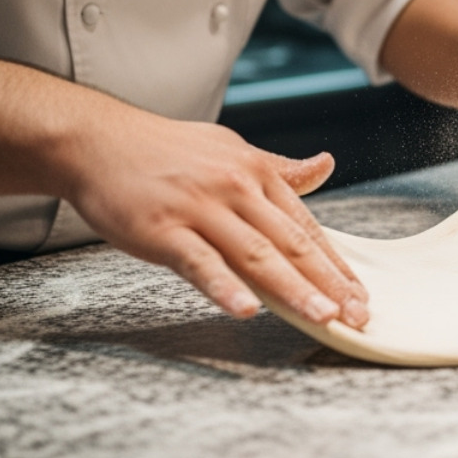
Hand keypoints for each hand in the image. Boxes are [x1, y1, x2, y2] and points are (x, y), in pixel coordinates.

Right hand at [62, 107, 368, 325]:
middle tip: (357, 315)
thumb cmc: (164, 149)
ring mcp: (199, 209)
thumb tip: (326, 166)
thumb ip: (279, 169)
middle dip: (328, 283)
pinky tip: (247, 308)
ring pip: (255, 255)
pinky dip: (225, 286)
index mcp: (255, 173)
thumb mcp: (229, 149)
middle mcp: (235, 189)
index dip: (335, 263)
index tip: (360, 294)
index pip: (305, 226)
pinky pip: (200, 263)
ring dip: (292, 289)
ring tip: (323, 316)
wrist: (97, 140)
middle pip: (290, 243)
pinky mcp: (163, 229)